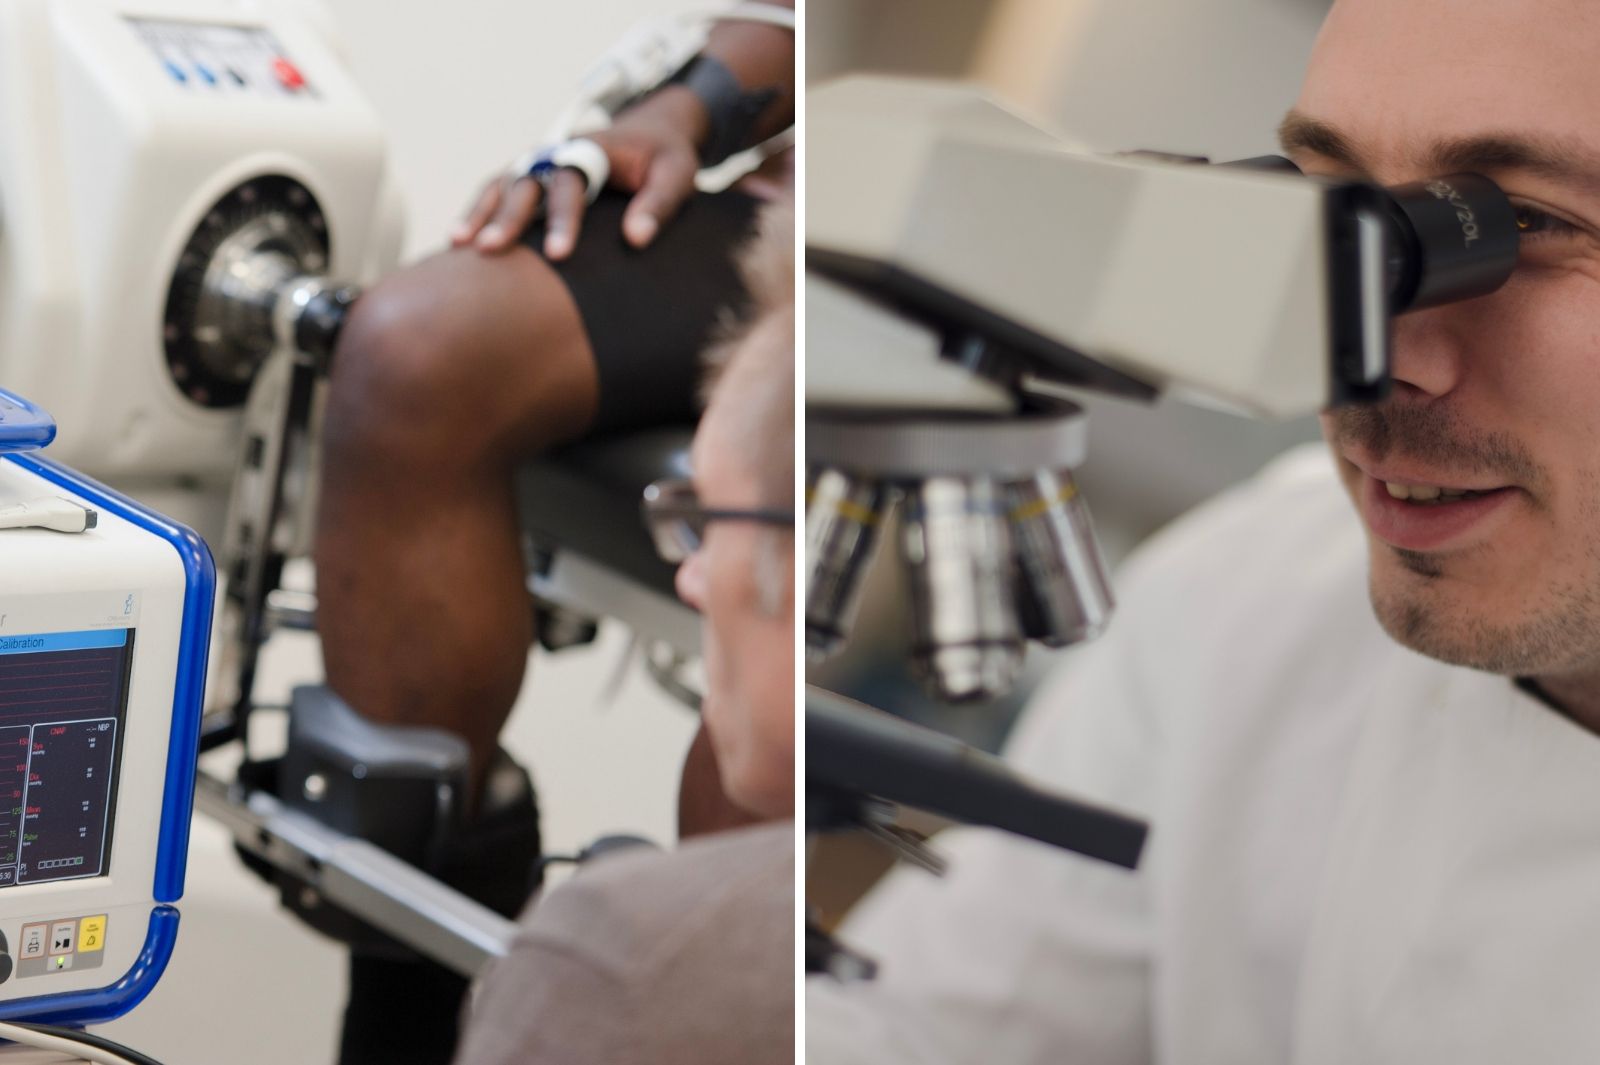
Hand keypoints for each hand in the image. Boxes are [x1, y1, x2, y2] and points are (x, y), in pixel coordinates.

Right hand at [451, 86, 708, 260]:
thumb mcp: (676, 175)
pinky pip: (498, 192)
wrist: (651, 131)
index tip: (558, 256)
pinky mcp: (533, 178)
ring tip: (459, 244)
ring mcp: (540, 164)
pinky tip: (460, 241)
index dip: (561, 218)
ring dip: (480, 211)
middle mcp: (557, 154)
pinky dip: (478, 211)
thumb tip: (636, 239)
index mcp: (590, 149)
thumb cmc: (665, 156)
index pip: (570, 183)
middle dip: (508, 218)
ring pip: (502, 184)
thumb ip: (658, 204)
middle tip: (492, 250)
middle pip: (526, 183)